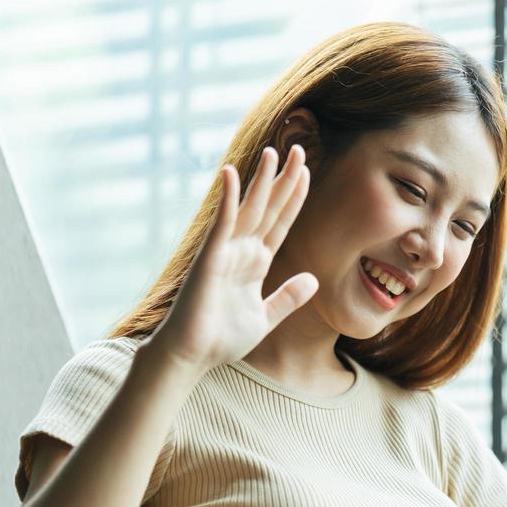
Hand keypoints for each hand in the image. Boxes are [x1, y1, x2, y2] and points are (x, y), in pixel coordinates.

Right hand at [147, 145, 313, 373]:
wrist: (193, 357)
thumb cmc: (222, 339)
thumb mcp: (266, 317)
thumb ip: (288, 297)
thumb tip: (313, 279)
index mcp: (257, 262)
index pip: (281, 223)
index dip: (294, 198)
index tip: (307, 172)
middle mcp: (242, 251)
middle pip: (269, 208)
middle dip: (284, 179)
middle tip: (298, 148)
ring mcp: (225, 252)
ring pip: (249, 209)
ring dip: (261, 180)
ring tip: (275, 152)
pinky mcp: (209, 258)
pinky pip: (221, 224)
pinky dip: (228, 199)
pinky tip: (232, 173)